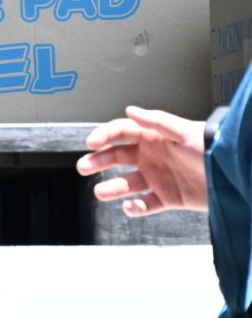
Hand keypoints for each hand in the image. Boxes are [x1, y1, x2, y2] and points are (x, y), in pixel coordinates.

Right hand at [77, 106, 208, 214]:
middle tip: (84, 166)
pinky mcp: (168, 197)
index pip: (121, 133)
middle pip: (117, 157)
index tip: (91, 143)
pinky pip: (146, 203)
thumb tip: (131, 110)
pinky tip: (130, 206)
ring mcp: (158, 177)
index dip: (104, 135)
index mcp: (153, 137)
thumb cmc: (213, 149)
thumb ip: (156, 121)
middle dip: (98, 161)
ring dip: (112, 187)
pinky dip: (136, 207)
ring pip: (127, 183)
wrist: (233, 176)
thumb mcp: (185, 131)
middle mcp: (151, 156)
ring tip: (100, 192)